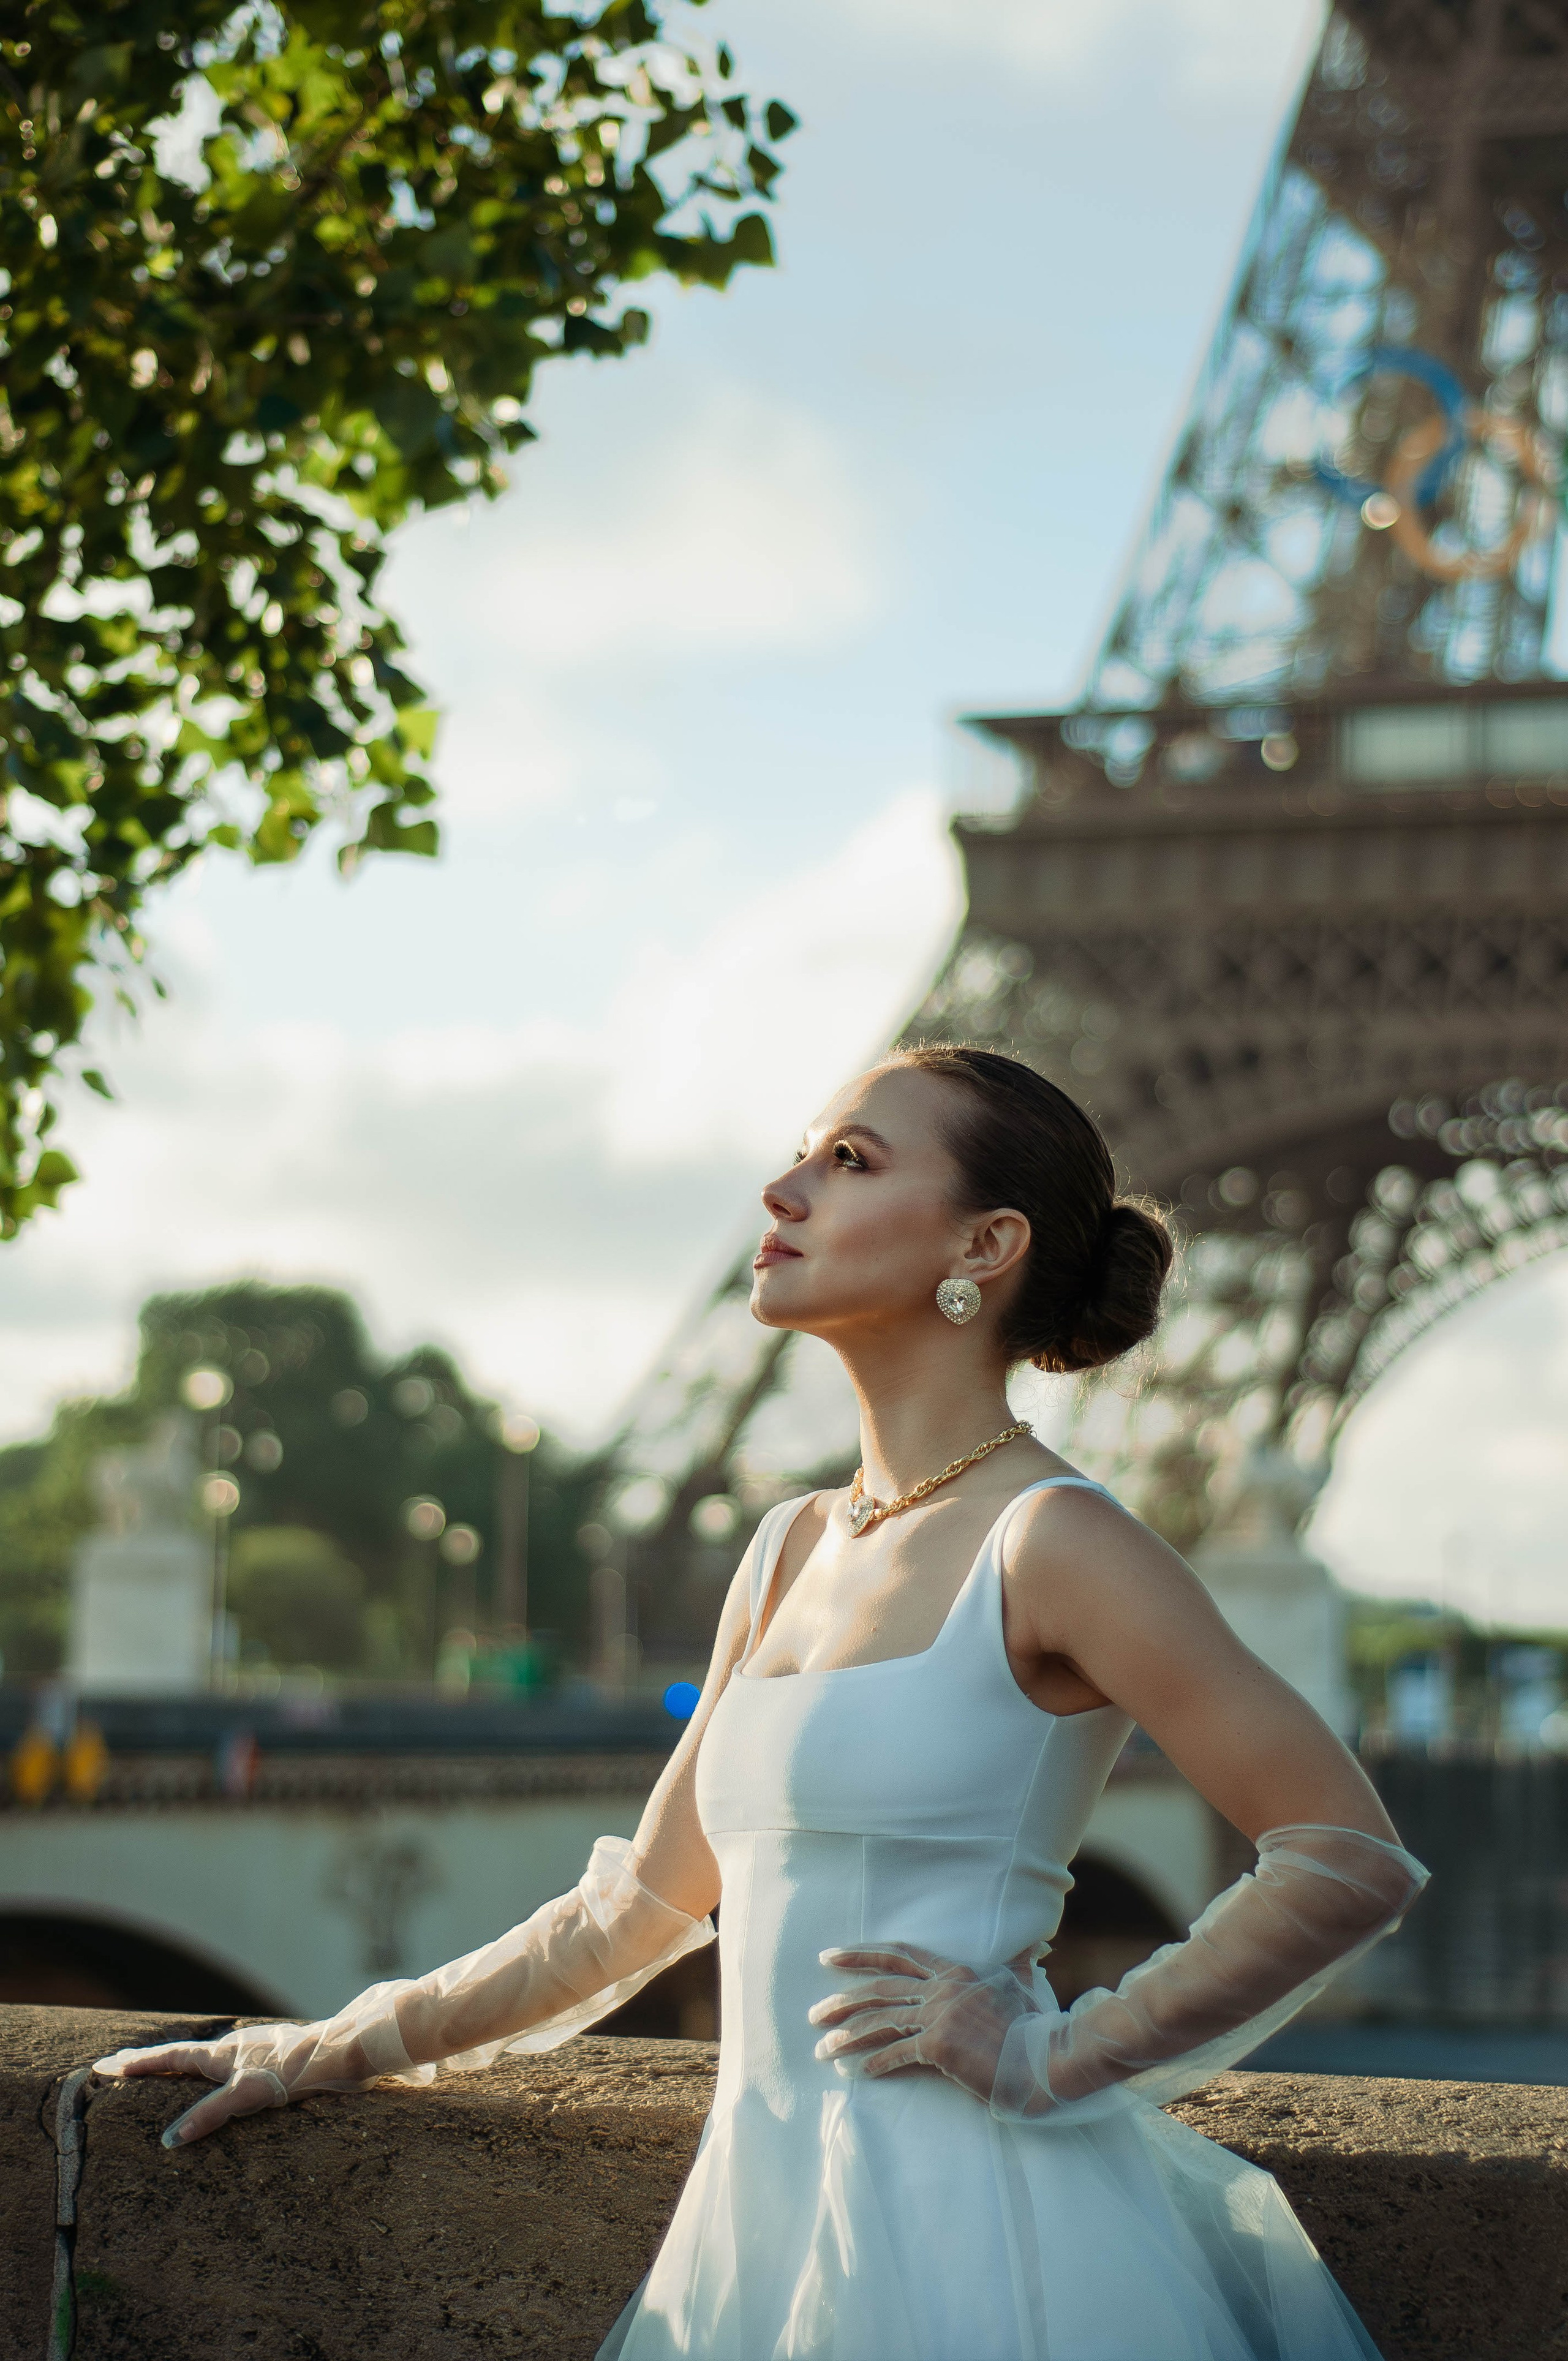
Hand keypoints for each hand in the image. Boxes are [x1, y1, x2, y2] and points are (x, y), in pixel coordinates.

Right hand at [94, 2026, 317, 2147]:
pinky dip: (213, 2073)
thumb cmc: (294, 2071)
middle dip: (151, 2064)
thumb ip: (209, 2114)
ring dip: (182, 2067)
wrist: (342, 2050)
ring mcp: (254, 2050)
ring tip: (164, 2077)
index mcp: (220, 2055)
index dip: (137, 2064)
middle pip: (183, 2056)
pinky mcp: (274, 2059)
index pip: (168, 2059)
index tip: (105, 2066)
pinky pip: (232, 2066)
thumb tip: (170, 2139)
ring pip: (208, 2059)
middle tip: (122, 2068)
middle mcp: (233, 2049)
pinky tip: (224, 2081)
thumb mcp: (246, 2095)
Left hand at [809, 1942, 1037, 2101]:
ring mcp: (939, 2014)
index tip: (830, 1957)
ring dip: (847, 2037)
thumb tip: (1033, 1946)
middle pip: (879, 1989)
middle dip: (841, 2000)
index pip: (898, 1956)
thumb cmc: (1034, 2027)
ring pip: (880, 2021)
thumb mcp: (1022, 1986)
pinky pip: (896, 2054)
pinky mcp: (939, 2044)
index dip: (861, 1955)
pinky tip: (858, 2073)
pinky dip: (875, 2064)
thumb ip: (1019, 1964)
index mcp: (955, 1970)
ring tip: (822, 2049)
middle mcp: (942, 1987)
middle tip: (813, 2013)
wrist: (1045, 2058)